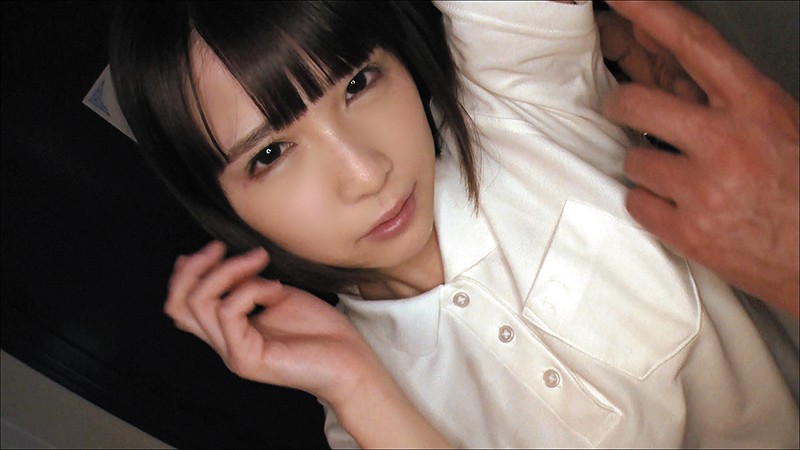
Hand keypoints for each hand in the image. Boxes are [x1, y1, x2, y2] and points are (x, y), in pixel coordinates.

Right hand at [164, 241, 379, 402]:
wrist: (350, 361)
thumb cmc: (320, 330)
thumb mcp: (276, 295)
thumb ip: (247, 283)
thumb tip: (224, 261)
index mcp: (228, 331)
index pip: (181, 306)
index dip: (185, 274)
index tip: (213, 248)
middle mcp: (224, 344)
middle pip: (178, 305)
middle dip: (196, 267)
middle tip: (221, 247)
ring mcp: (232, 354)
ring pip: (200, 303)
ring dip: (229, 271)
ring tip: (260, 260)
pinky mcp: (246, 359)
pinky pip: (229, 312)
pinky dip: (251, 289)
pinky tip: (276, 289)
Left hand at [601, 1, 798, 315]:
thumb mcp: (775, 123)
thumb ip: (723, 100)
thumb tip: (671, 74)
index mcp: (756, 106)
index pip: (693, 44)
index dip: (652, 14)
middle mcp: (727, 142)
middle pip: (636, 103)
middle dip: (620, 104)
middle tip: (623, 109)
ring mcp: (704, 189)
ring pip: (632, 159)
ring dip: (645, 166)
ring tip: (677, 177)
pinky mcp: (687, 231)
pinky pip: (635, 202)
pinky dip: (648, 204)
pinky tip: (676, 207)